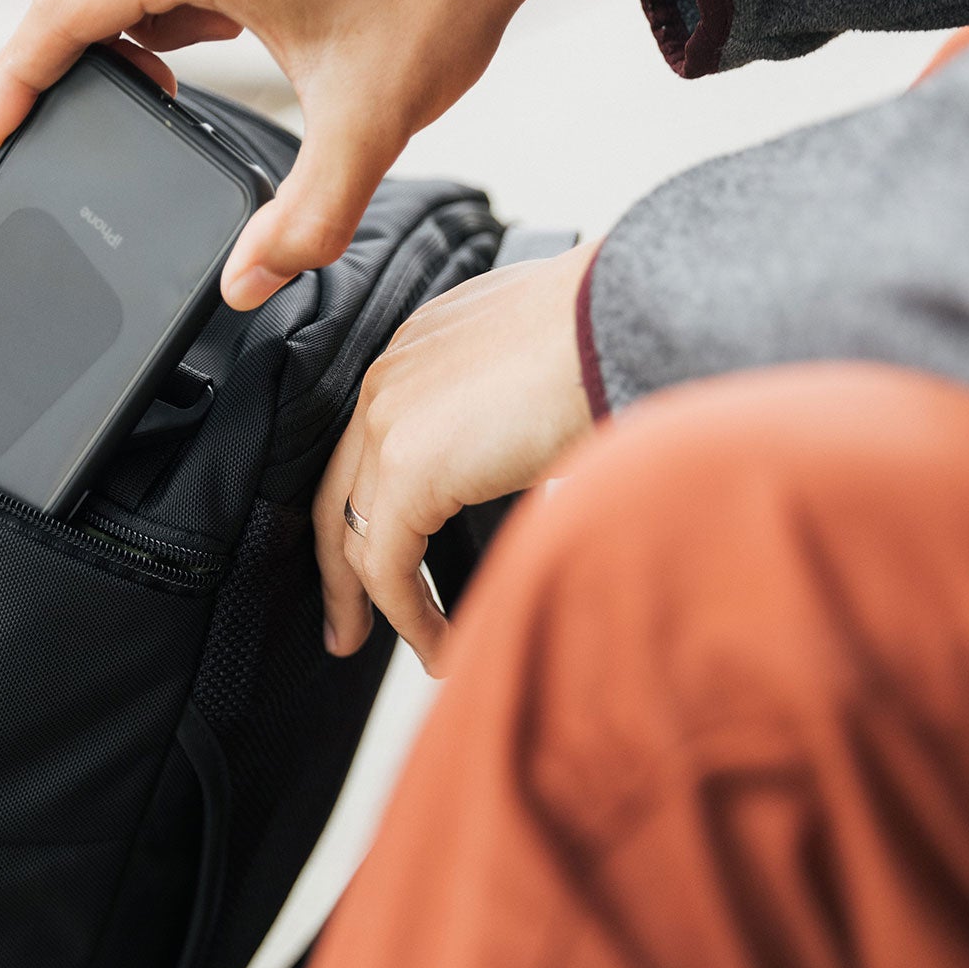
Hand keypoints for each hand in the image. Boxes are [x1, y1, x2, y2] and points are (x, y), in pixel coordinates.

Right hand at [0, 0, 683, 309]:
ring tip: (166, 79)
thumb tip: (250, 283)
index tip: (0, 134)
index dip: (15, 83)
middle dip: (60, 46)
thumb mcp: (369, 122)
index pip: (53, 14)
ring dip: (109, 13)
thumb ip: (309, 217)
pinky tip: (217, 31)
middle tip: (111, 109)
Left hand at [316, 242, 598, 674]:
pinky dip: (412, 617)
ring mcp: (388, 420)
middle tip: (348, 626)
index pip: (368, 448)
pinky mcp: (407, 469)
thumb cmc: (611, 333)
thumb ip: (505, 414)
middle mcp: (388, 377)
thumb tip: (522, 457)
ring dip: (383, 607)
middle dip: (343, 571)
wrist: (626, 316)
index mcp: (415, 349)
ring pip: (359, 537)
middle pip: (342, 492)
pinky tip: (441, 650)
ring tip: (425, 652)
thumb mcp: (537, 371)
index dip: (369, 511)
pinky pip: (388, 565)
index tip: (378, 562)